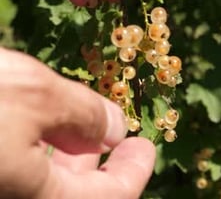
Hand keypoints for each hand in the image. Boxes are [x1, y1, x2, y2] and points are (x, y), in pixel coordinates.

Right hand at [0, 48, 154, 198]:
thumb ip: (82, 114)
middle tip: (117, 140)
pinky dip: (31, 148)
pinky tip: (31, 121)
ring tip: (77, 127)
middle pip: (71, 193)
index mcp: (34, 197)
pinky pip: (11, 169)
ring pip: (35, 181)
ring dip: (62, 156)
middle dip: (99, 164)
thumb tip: (116, 129)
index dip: (133, 172)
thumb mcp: (32, 94)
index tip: (145, 148)